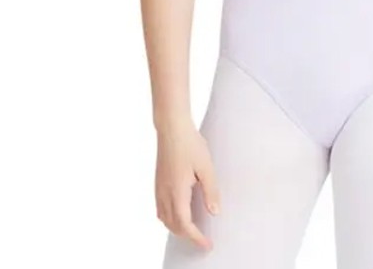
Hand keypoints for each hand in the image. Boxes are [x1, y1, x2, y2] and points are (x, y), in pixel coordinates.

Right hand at [155, 119, 220, 251]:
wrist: (172, 127)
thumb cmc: (190, 144)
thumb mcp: (206, 167)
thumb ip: (211, 191)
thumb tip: (214, 212)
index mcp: (177, 192)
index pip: (185, 225)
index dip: (196, 238)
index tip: (206, 244)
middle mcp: (164, 194)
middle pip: (173, 226)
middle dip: (188, 236)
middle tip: (203, 240)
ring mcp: (159, 189)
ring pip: (164, 219)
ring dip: (177, 229)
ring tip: (193, 230)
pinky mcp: (158, 183)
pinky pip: (160, 209)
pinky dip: (169, 219)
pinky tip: (179, 213)